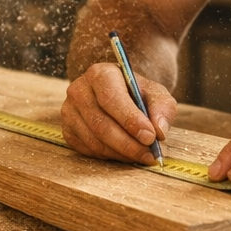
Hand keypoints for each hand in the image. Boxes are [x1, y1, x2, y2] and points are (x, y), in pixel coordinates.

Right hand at [61, 62, 177, 165]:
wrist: (118, 96)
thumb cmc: (137, 94)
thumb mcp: (156, 94)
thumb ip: (162, 108)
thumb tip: (159, 131)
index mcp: (100, 74)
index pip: (111, 98)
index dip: (130, 120)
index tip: (150, 137)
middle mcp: (79, 90)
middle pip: (101, 123)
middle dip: (128, 143)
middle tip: (149, 154)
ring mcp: (69, 111)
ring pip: (94, 140)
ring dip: (121, 153)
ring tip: (141, 156)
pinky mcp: (68, 130)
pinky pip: (88, 149)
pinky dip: (110, 156)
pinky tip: (125, 154)